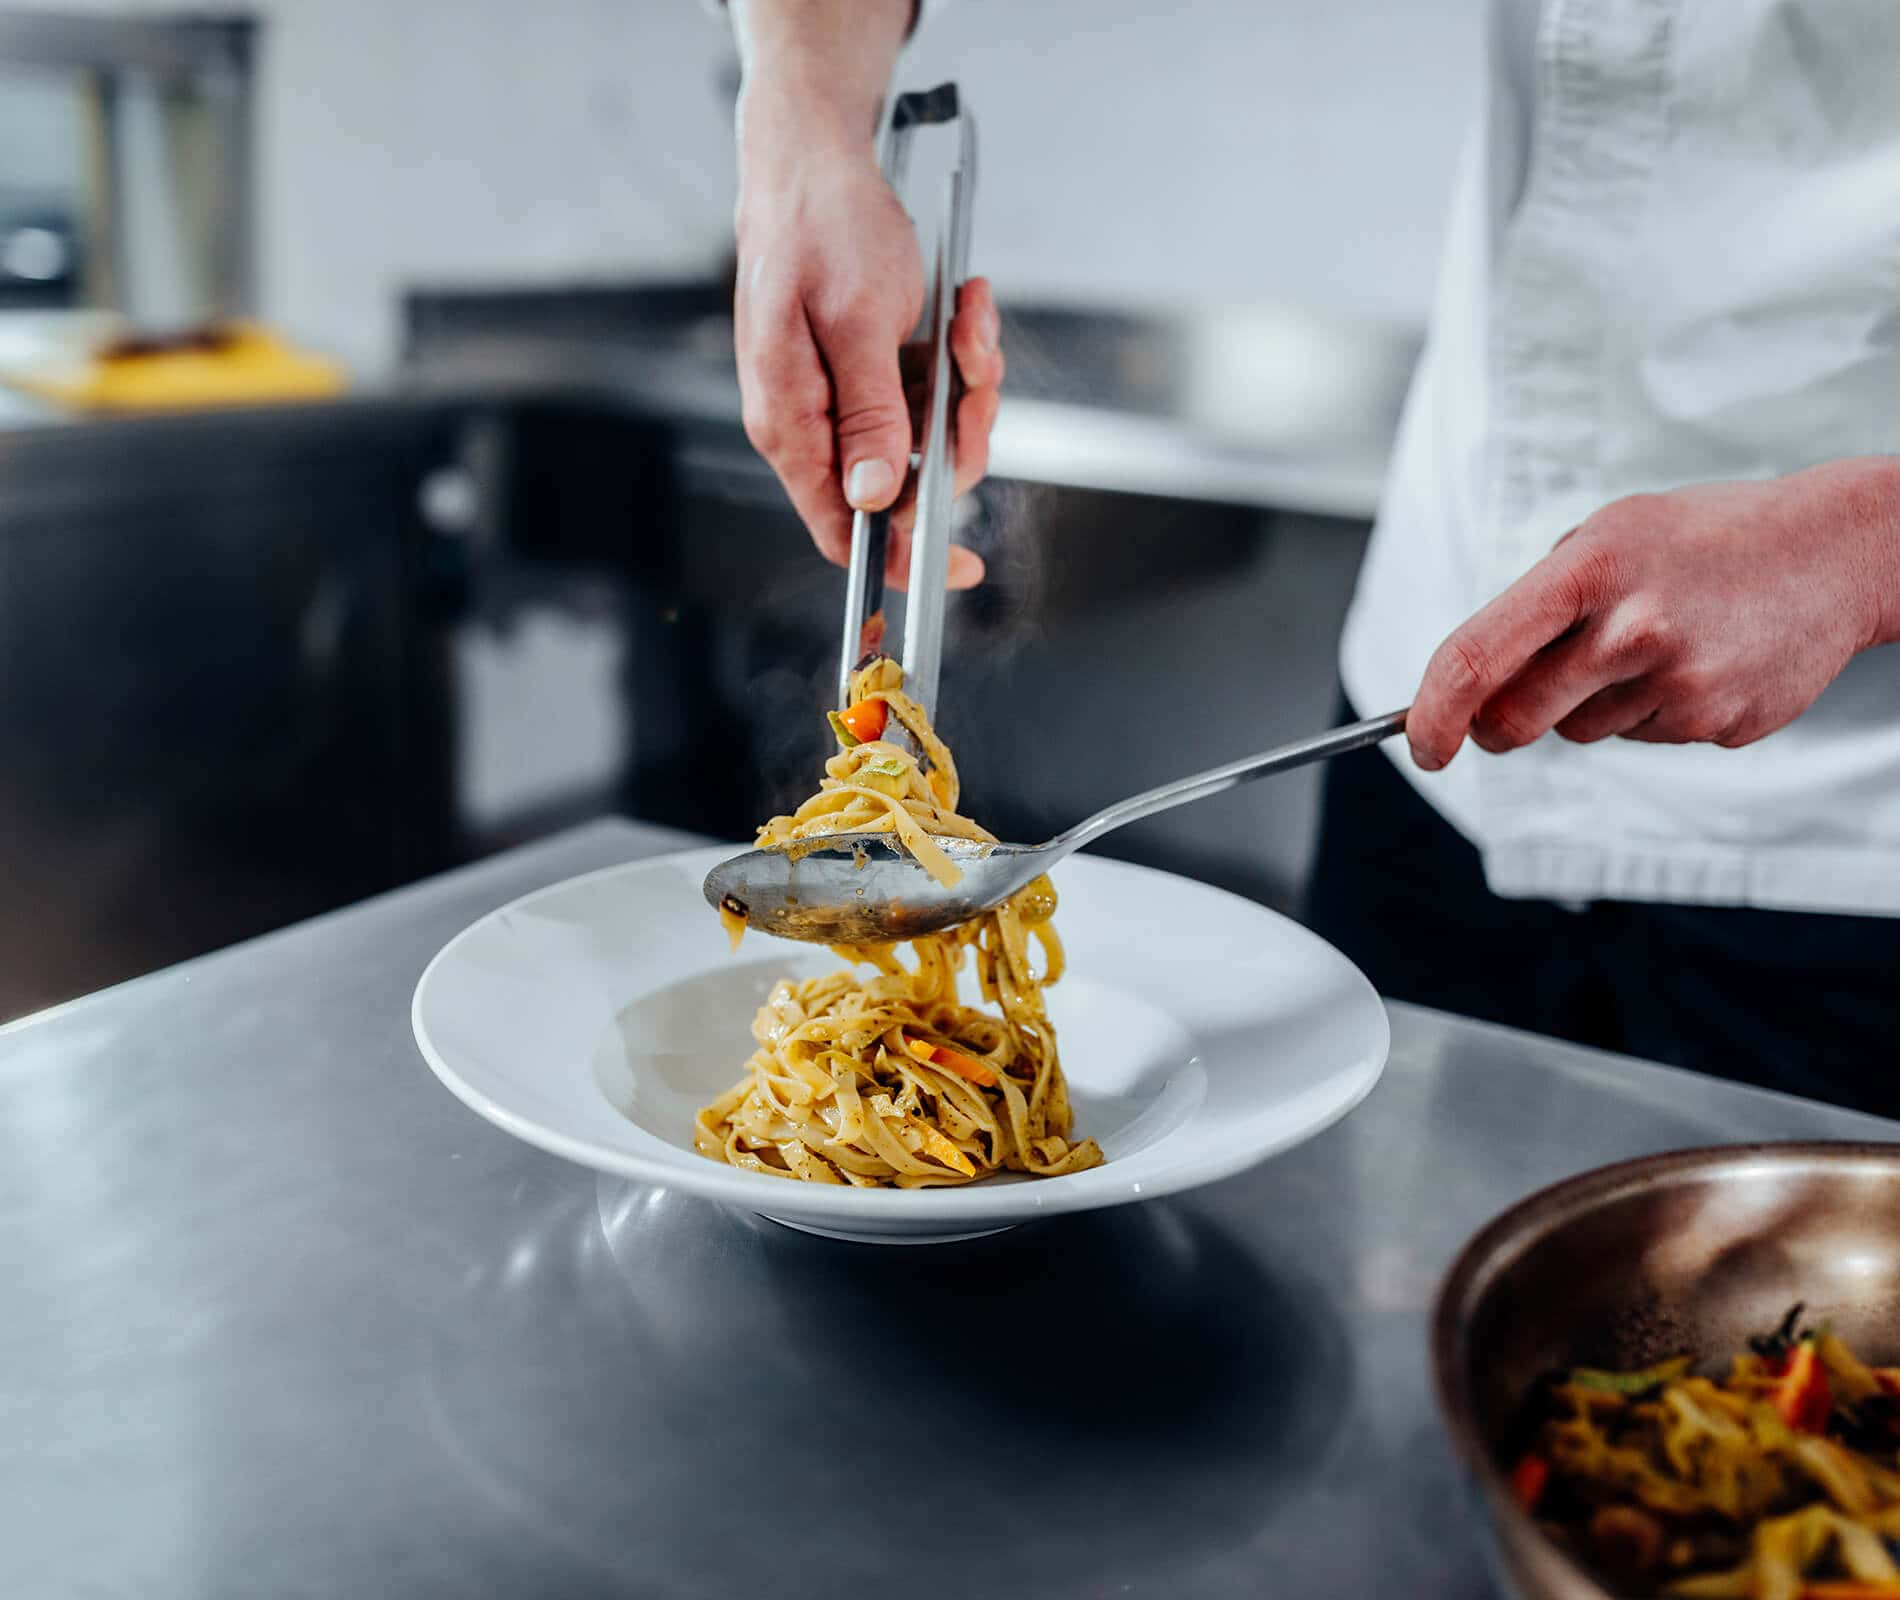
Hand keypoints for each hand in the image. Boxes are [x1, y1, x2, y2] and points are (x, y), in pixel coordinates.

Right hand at [733, 100, 1001, 589]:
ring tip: (967, 320)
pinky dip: (962, 357)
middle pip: (903, 484)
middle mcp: (818, 422)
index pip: (840, 528)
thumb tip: (871, 497)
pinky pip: (935, 395)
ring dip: (966, 385)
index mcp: (793, 422)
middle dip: (956, 434)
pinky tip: (963, 308)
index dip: (896, 558)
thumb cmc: (820, 226)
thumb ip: (867, 413)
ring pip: (929, 439)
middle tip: (971, 369)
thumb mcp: (854, 320)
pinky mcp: (875, 371)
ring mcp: (848, 398)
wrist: (817, 158)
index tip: (959, 568)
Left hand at [1406, 458, 1899, 770]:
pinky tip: (1695, 661)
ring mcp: (1680, 680)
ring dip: (1589, 704)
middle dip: (1497, 726)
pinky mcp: (1719, 722)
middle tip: (1509, 712)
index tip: (1420, 744)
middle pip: (1516, 719)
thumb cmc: (1702, 539)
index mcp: (1588, 570)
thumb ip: (1537, 602)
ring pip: (1581, 731)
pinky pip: (1644, 736)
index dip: (1431, 713)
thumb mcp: (1608, 534)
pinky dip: (1651, 710)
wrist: (1835, 551)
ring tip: (1650, 646)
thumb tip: (1468, 679)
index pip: (1477, 657)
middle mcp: (1632, 628)